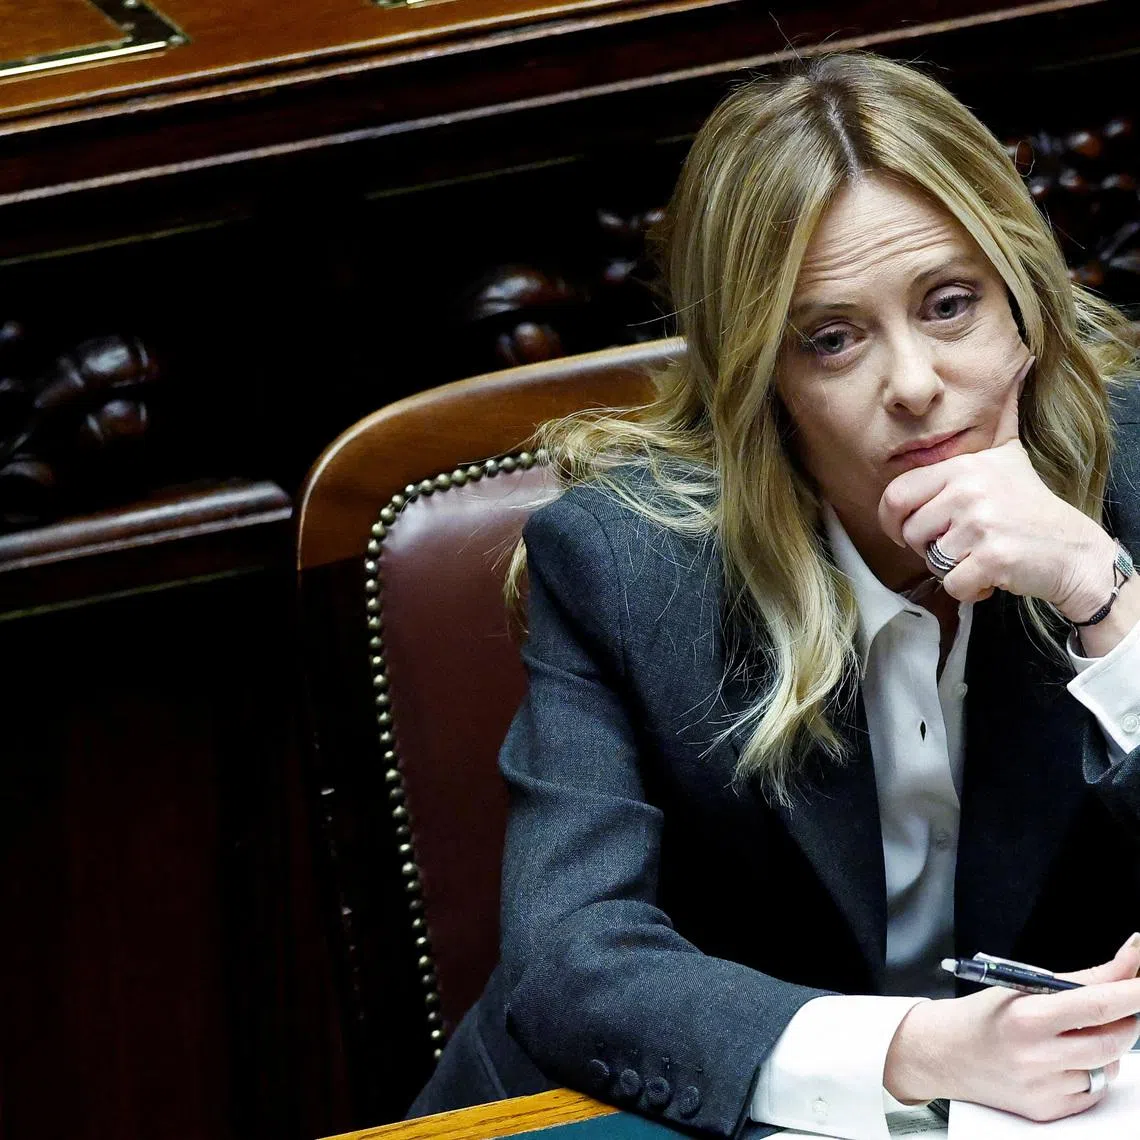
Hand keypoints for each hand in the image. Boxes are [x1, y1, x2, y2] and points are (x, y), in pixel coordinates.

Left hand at [878, 357, 1115, 619]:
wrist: (1074, 551)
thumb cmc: (1032, 507)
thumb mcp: (1010, 454)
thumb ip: (1003, 416)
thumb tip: (1023, 365)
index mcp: (962, 467)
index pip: (895, 496)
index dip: (894, 520)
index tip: (911, 531)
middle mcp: (969, 490)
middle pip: (909, 533)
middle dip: (927, 548)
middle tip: (958, 545)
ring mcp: (981, 523)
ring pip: (931, 560)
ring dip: (952, 568)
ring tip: (980, 555)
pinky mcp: (993, 557)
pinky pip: (952, 584)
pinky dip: (969, 589)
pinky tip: (992, 575)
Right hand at [884, 934, 1139, 1119]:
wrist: (947, 1053)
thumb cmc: (986, 1014)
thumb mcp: (1024, 984)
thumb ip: (1085, 978)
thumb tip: (1133, 960)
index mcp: (1026, 1018)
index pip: (1097, 1005)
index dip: (1133, 994)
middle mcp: (1036, 1057)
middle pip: (1113, 1041)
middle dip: (1127, 1020)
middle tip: (1121, 1006)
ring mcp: (1044, 1088)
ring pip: (1107, 1068)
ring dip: (1106, 1048)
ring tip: (1073, 1035)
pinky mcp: (1048, 1111)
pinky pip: (1094, 1092)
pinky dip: (1091, 1072)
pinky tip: (1065, 1059)